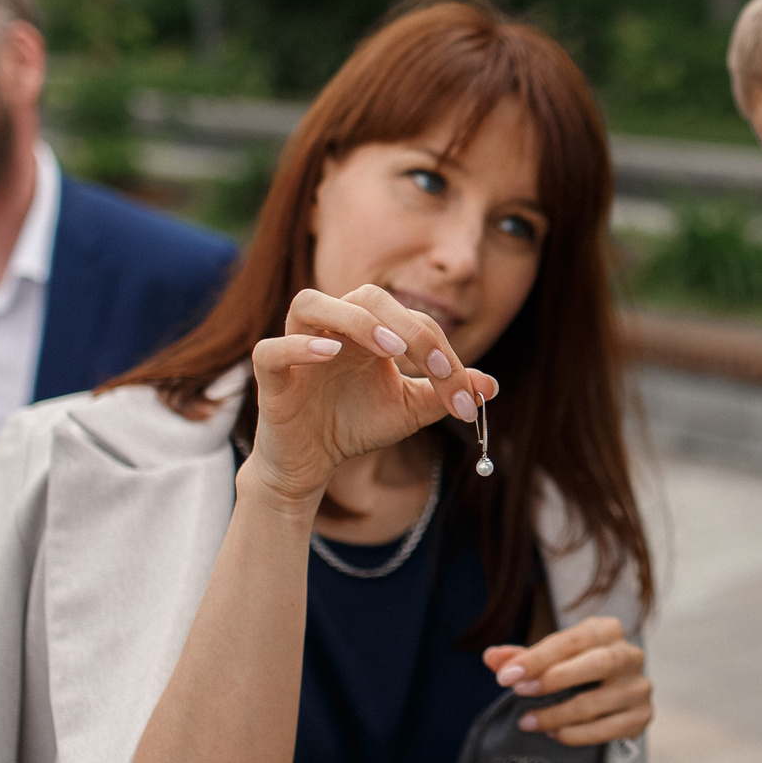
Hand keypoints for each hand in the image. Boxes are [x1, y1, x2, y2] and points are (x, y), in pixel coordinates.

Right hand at [243, 285, 497, 510]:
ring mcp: (296, 347)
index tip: (462, 396)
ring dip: (354, 320)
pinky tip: (328, 354)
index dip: (440, 352)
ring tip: (389, 348)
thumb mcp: (409, 411)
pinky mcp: (270, 376)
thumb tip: (491, 386)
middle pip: (366, 297)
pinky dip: (297, 347)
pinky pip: (271, 349)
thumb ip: (444, 393)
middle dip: (407, 327)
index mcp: (369, 330)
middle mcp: (332, 327)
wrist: (313, 465)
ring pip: (311, 303)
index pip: (411, 322)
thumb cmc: (358, 425)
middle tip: (432, 367)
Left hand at [484, 616, 651, 745]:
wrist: (611, 697)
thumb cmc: (575, 669)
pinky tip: (554, 734)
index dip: (536, 657)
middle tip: (518, 693)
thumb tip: (491, 657)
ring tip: (527, 721)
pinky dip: (576, 734)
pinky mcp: (641, 716)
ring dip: (557, 715)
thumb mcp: (550, 658)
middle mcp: (630, 655)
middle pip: (597, 664)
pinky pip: (607, 730)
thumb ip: (521, 658)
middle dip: (554, 679)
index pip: (571, 640)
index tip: (505, 676)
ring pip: (598, 702)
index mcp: (606, 630)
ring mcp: (639, 687)